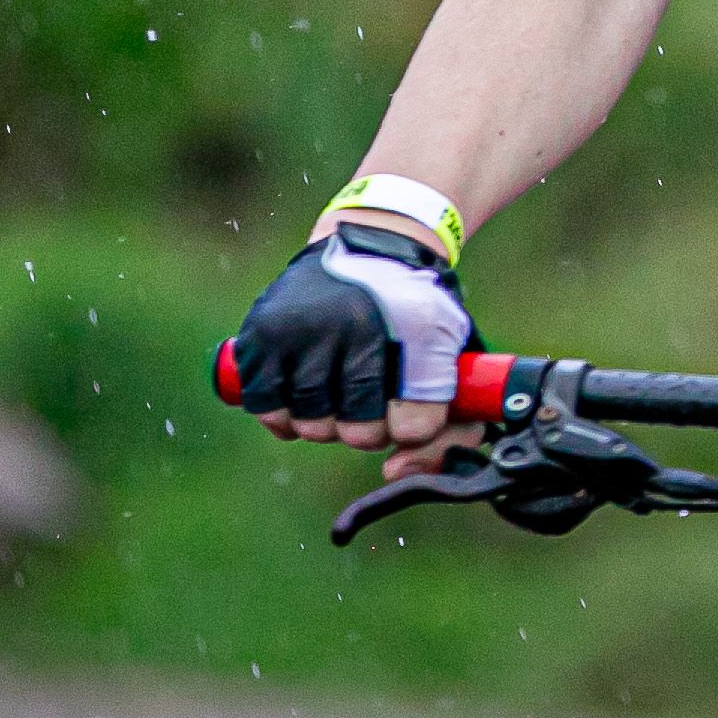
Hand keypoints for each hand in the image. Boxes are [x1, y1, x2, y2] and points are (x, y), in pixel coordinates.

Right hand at [219, 219, 485, 475]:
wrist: (370, 241)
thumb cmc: (415, 313)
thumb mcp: (452, 354)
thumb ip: (453, 425)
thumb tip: (396, 475)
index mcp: (418, 330)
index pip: (414, 426)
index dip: (414, 428)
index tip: (412, 407)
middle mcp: (358, 326)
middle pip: (360, 433)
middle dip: (369, 428)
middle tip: (370, 400)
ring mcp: (306, 329)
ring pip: (313, 425)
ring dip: (326, 422)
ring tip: (336, 394)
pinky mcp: (264, 333)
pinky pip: (266, 406)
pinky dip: (282, 414)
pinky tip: (299, 397)